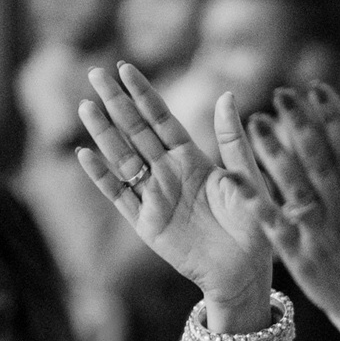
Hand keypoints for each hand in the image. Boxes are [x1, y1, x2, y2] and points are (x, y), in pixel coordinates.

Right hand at [74, 64, 279, 328]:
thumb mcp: (248, 178)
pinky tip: (85, 154)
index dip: (144, 94)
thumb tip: (227, 95)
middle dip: (117, 103)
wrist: (245, 272)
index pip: (162, 119)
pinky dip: (103, 177)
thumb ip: (233, 140)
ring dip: (105, 133)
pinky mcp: (146, 224)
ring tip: (86, 105)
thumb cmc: (254, 225)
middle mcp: (169, 174)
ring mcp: (155, 197)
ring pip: (123, 158)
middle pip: (137, 132)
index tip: (125, 67)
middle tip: (96, 73)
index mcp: (193, 159)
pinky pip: (119, 196)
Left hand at [243, 84, 339, 340]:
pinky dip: (252, 200)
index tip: (316, 88)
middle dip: (299, 124)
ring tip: (255, 122)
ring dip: (273, 153)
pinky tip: (232, 177)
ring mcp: (319, 234)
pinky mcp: (298, 255)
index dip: (331, 116)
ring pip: (293, 185)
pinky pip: (272, 223)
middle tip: (280, 93)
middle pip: (318, 160)